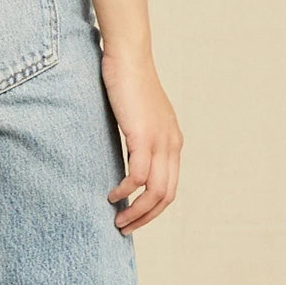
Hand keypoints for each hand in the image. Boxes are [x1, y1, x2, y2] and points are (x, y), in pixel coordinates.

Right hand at [100, 50, 182, 232]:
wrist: (128, 57)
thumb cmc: (127, 83)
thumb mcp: (138, 116)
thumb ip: (138, 138)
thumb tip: (125, 158)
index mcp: (173, 141)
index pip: (170, 187)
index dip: (153, 209)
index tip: (134, 218)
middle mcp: (172, 144)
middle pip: (166, 195)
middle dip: (146, 217)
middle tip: (125, 227)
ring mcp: (160, 140)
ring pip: (155, 190)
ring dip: (136, 210)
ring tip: (118, 219)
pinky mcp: (143, 135)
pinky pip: (138, 175)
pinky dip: (126, 191)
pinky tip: (112, 194)